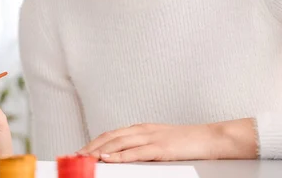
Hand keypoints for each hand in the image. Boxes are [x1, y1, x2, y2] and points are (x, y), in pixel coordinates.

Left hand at [78, 119, 257, 162]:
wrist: (212, 138)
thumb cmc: (188, 143)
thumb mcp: (160, 142)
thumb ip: (142, 147)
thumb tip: (123, 157)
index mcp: (141, 129)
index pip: (110, 134)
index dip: (93, 142)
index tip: (80, 151)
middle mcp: (142, 130)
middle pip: (109, 137)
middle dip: (90, 147)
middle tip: (75, 156)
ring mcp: (151, 137)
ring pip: (119, 143)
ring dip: (100, 151)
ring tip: (85, 158)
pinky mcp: (161, 147)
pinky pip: (137, 152)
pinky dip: (120, 155)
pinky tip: (109, 159)